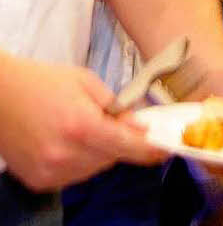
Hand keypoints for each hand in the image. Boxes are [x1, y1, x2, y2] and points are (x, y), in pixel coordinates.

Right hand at [0, 54, 163, 190]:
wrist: (1, 96)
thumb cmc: (43, 82)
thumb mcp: (86, 82)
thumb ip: (116, 106)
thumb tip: (140, 125)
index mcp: (81, 125)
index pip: (126, 145)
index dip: (149, 149)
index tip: (166, 148)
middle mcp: (66, 153)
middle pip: (112, 158)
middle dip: (120, 141)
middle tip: (113, 122)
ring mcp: (51, 171)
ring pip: (94, 169)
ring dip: (100, 152)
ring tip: (83, 127)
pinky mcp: (39, 180)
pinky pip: (74, 176)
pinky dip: (80, 161)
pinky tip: (68, 140)